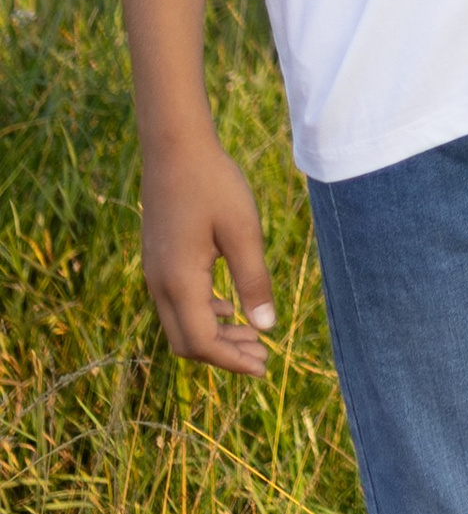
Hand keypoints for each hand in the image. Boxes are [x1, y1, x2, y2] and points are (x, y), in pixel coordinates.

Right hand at [139, 124, 276, 377]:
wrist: (175, 147)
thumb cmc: (213, 184)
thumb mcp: (244, 231)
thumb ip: (254, 280)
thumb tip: (266, 327)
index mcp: (179, 282)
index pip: (202, 342)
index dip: (232, 360)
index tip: (264, 366)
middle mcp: (159, 284)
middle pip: (187, 342)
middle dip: (224, 354)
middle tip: (263, 356)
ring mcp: (155, 273)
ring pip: (181, 323)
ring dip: (216, 335)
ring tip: (254, 335)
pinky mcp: (159, 260)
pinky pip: (178, 303)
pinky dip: (205, 314)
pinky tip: (232, 308)